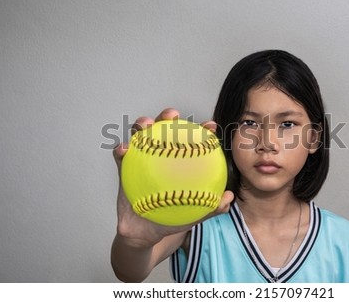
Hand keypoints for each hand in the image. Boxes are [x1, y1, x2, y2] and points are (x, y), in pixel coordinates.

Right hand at [112, 108, 233, 247]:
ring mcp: (142, 158)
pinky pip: (121, 155)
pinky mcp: (125, 167)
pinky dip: (121, 149)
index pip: (192, 140)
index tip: (210, 126)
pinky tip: (124, 149)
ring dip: (142, 124)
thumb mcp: (195, 214)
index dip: (202, 129)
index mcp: (181, 160)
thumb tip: (228, 198)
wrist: (146, 232)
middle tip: (173, 116)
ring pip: (141, 134)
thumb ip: (211, 207)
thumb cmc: (173, 218)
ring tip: (146, 125)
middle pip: (164, 128)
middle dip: (168, 116)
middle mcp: (162, 154)